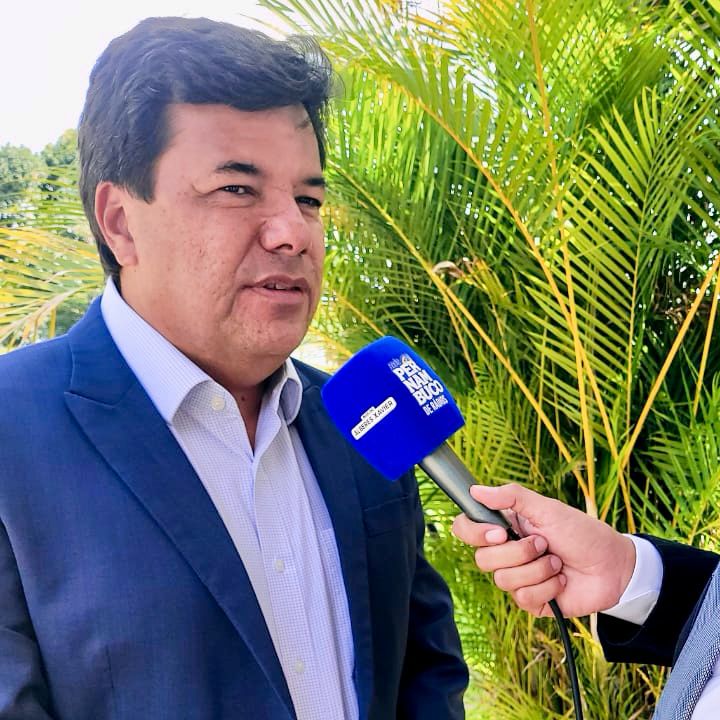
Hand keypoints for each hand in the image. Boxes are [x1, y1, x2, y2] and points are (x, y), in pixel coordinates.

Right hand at [452, 483, 635, 617]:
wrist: (613, 566)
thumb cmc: (582, 532)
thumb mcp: (547, 508)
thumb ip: (511, 497)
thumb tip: (476, 490)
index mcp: (504, 527)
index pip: (466, 529)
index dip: (475, 533)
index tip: (500, 532)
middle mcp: (506, 552)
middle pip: (482, 559)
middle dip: (518, 552)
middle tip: (543, 543)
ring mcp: (517, 578)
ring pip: (503, 580)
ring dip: (537, 570)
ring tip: (557, 562)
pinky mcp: (531, 601)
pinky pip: (523, 598)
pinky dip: (547, 588)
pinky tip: (561, 581)